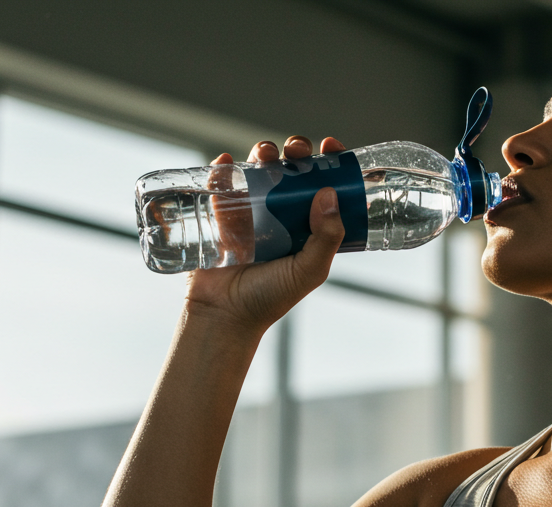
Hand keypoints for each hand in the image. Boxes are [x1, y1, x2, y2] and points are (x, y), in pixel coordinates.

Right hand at [185, 136, 347, 334]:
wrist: (225, 314)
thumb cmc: (270, 298)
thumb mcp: (309, 270)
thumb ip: (326, 237)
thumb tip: (328, 194)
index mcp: (307, 227)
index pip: (323, 187)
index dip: (329, 164)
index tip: (331, 146)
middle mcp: (280, 216)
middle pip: (291, 171)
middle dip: (296, 152)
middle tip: (296, 149)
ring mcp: (249, 213)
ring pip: (258, 170)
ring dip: (263, 153)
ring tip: (264, 153)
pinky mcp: (220, 215)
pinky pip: (221, 184)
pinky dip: (223, 168)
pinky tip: (226, 162)